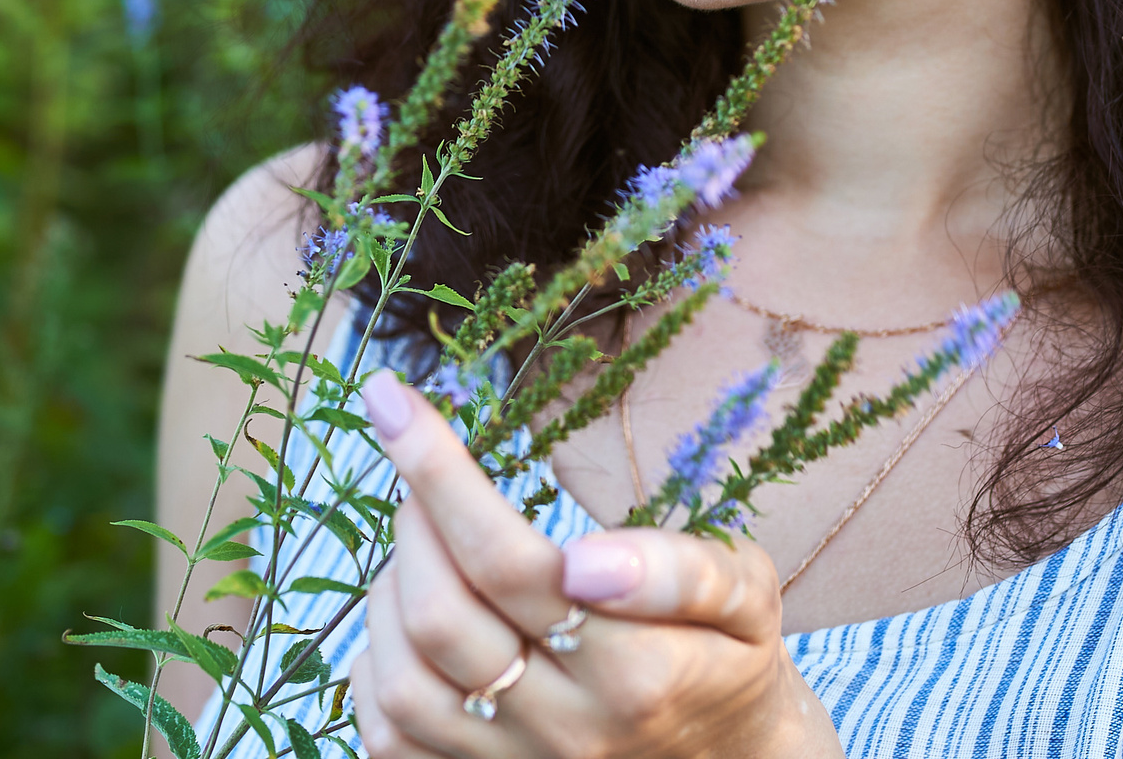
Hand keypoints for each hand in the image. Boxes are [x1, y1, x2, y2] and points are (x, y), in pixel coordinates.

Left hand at [349, 370, 842, 758]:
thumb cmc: (729, 652)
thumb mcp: (746, 595)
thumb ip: (686, 571)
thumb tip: (587, 561)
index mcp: (636, 670)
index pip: (508, 560)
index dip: (436, 472)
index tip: (389, 398)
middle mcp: (568, 729)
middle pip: (442, 617)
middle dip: (412, 519)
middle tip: (425, 473)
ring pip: (402, 682)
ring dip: (390, 590)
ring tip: (423, 542)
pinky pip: (389, 735)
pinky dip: (376, 662)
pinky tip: (409, 615)